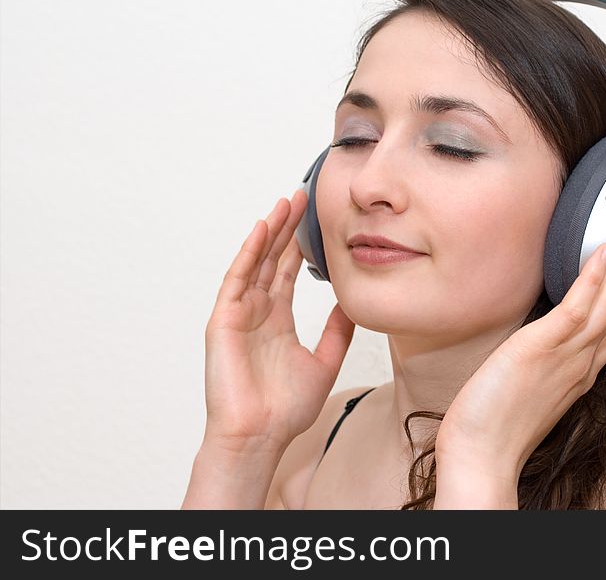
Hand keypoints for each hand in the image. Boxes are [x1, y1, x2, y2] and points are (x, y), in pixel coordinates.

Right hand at [202, 189, 355, 454]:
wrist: (260, 436)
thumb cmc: (285, 409)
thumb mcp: (323, 361)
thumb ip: (337, 332)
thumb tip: (353, 305)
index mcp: (278, 321)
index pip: (289, 273)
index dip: (300, 246)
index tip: (315, 220)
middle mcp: (258, 313)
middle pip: (272, 260)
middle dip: (287, 228)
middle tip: (302, 197)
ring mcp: (239, 314)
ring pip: (255, 262)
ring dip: (270, 232)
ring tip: (286, 203)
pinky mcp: (224, 320)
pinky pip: (237, 279)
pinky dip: (249, 253)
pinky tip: (263, 229)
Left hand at [435, 211, 605, 481]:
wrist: (480, 456)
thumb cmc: (494, 431)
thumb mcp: (528, 392)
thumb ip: (541, 367)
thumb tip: (536, 348)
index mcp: (577, 375)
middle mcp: (580, 364)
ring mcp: (566, 356)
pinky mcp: (543, 348)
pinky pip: (579, 307)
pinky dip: (594, 279)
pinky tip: (602, 254)